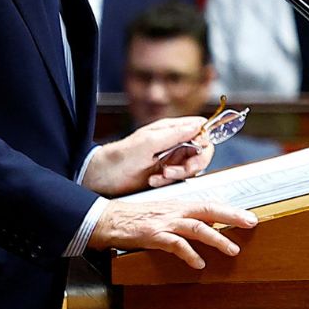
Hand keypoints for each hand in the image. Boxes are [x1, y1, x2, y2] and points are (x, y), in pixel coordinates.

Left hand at [84, 116, 214, 197]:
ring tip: (161, 175)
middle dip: (194, 162)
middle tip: (178, 170)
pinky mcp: (167, 175)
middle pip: (203, 150)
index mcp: (171, 129)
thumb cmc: (120, 156)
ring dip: (180, 174)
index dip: (205, 137)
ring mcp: (172, 159)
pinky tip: (154, 180)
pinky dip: (169, 181)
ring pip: (193, 167)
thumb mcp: (149, 142)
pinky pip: (180, 179)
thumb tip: (198, 126)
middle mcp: (174, 143)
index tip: (197, 148)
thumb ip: (175, 134)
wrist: (103, 177)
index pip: (200, 128)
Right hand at [87, 198, 256, 268]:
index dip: (231, 210)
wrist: (108, 219)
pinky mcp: (153, 235)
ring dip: (217, 238)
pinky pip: (175, 244)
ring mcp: (165, 223)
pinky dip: (189, 254)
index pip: (211, 205)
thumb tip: (210, 226)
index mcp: (180, 206)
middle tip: (252, 223)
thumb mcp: (165, 214)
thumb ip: (186, 218)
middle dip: (232, 217)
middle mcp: (176, 211)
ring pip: (197, 228)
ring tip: (233, 249)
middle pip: (209, 211)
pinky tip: (199, 264)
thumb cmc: (137, 218)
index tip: (249, 216)